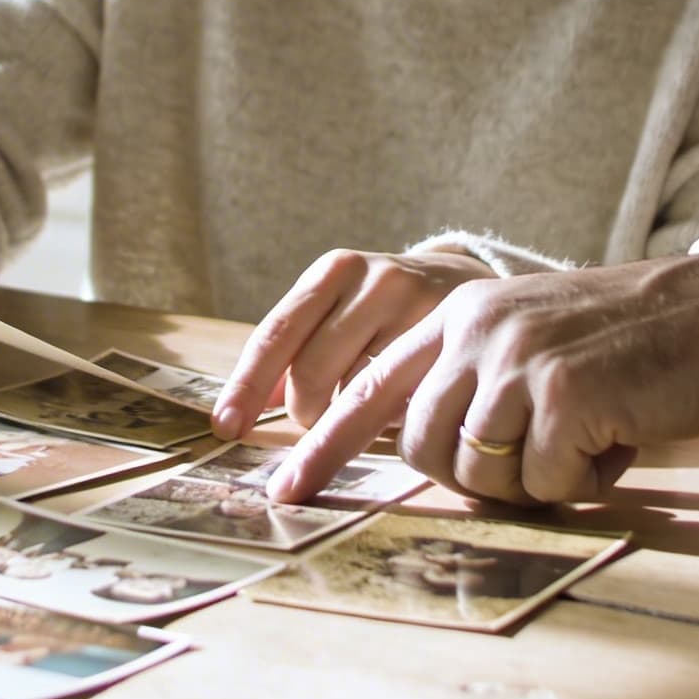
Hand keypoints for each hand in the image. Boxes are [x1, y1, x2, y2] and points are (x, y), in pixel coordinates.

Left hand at [210, 248, 495, 438]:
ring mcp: (420, 307)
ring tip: (368, 407)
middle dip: (306, 413)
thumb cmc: (387, 309)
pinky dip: (391, 417)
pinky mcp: (456, 338)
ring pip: (358, 394)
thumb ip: (294, 351)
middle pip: (312, 374)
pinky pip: (405, 401)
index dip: (247, 385)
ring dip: (350, 420)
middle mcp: (375, 280)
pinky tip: (402, 403)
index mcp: (334, 271)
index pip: (277, 333)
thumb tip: (240, 409)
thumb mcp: (340, 311)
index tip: (227, 426)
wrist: (470, 284)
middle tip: (320, 420)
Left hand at [267, 255, 698, 505]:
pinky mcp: (563, 393)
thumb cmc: (642, 346)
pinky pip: (541, 483)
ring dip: (535, 479)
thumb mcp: (540, 342)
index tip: (285, 491)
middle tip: (543, 458)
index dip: (322, 445)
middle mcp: (477, 327)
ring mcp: (518, 358)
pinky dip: (583, 478)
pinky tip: (619, 436)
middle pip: (419, 447)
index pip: (369, 385)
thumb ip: (480, 383)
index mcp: (463, 312)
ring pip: (477, 473)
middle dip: (472, 477)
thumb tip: (431, 456)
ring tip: (590, 437)